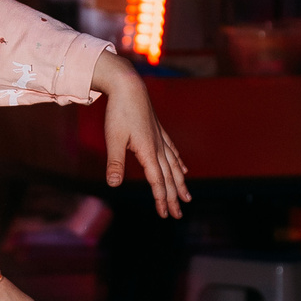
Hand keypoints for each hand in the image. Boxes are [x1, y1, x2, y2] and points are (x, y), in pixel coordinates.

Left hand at [94, 54, 189, 217]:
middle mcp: (158, 147)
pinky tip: (184, 169)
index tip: (165, 214)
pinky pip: (173, 152)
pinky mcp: (158, 132)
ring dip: (180, 184)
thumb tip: (114, 185)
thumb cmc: (119, 112)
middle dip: (173, 198)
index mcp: (148, 151)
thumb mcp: (113, 139)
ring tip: (187, 197)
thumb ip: (115, 163)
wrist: (128, 86)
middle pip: (169, 178)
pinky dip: (179, 163)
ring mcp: (160, 139)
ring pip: (174, 167)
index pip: (157, 181)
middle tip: (178, 215)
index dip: (161, 199)